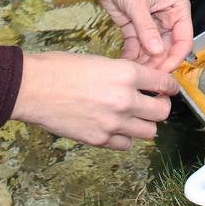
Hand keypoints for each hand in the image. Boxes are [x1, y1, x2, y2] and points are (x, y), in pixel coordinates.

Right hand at [11, 52, 178, 148]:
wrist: (34, 88)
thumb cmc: (62, 68)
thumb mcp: (101, 60)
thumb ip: (125, 74)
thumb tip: (142, 83)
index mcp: (126, 74)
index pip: (164, 83)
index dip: (170, 86)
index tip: (169, 89)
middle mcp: (124, 99)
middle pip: (162, 112)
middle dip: (160, 107)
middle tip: (154, 103)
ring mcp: (113, 123)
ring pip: (149, 132)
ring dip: (145, 125)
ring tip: (135, 117)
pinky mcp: (99, 140)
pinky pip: (126, 144)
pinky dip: (125, 138)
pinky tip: (116, 128)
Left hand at [91, 0, 192, 70]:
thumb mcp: (137, 1)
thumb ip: (147, 29)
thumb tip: (158, 53)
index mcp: (177, 8)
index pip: (184, 39)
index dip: (175, 58)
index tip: (162, 72)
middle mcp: (167, 18)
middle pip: (168, 49)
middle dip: (157, 63)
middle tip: (144, 77)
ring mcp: (150, 24)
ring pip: (153, 51)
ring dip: (144, 62)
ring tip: (132, 72)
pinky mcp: (135, 27)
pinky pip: (137, 47)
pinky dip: (132, 56)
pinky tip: (124, 64)